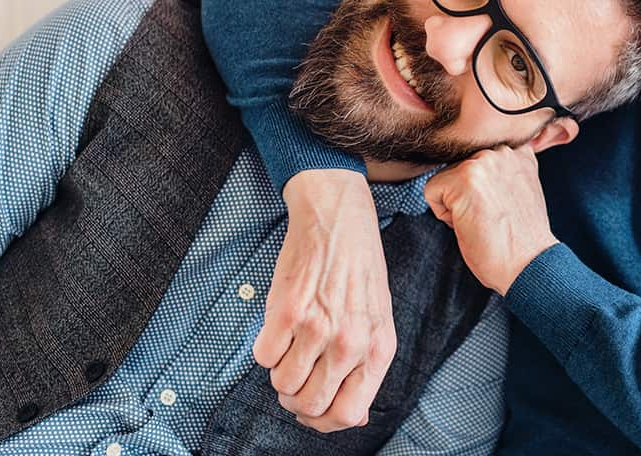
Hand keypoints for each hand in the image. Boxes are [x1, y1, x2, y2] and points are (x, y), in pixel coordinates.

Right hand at [257, 168, 395, 431]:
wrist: (338, 218)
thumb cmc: (358, 269)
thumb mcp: (377, 321)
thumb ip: (365, 367)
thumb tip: (355, 416)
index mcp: (377, 350)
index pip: (349, 414)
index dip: (323, 421)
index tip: (312, 410)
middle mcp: (350, 344)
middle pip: (310, 406)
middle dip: (295, 399)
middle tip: (293, 377)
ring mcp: (318, 329)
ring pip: (282, 385)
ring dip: (279, 372)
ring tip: (288, 346)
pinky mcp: (287, 312)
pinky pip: (263, 357)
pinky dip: (264, 349)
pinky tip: (278, 327)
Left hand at [424, 145, 558, 293]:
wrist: (527, 264)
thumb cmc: (522, 238)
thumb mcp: (522, 189)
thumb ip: (503, 170)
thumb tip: (475, 170)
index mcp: (519, 151)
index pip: (476, 158)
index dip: (480, 188)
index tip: (498, 207)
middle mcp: (502, 150)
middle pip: (459, 166)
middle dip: (467, 194)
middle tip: (491, 216)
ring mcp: (483, 161)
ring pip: (445, 178)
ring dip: (456, 203)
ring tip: (483, 220)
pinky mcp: (464, 177)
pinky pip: (431, 191)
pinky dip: (443, 214)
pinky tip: (470, 224)